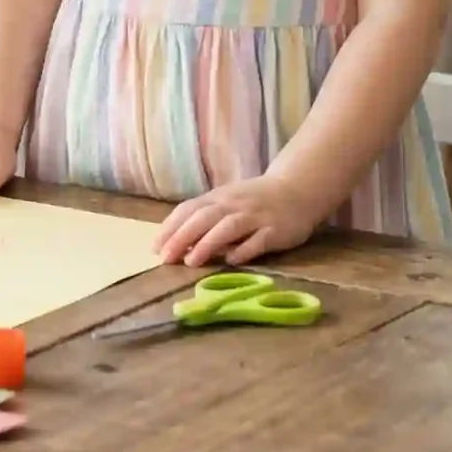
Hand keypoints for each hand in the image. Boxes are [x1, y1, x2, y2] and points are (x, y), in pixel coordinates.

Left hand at [155, 175, 321, 266]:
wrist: (296, 189)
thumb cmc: (254, 200)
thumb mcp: (226, 203)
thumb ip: (205, 218)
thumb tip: (177, 241)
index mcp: (218, 198)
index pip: (188, 210)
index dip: (171, 228)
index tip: (155, 248)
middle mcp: (233, 205)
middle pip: (203, 219)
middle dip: (182, 238)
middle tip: (166, 258)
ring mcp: (255, 216)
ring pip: (228, 228)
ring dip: (208, 244)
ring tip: (192, 261)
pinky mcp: (275, 230)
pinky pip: (258, 240)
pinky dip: (244, 250)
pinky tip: (232, 261)